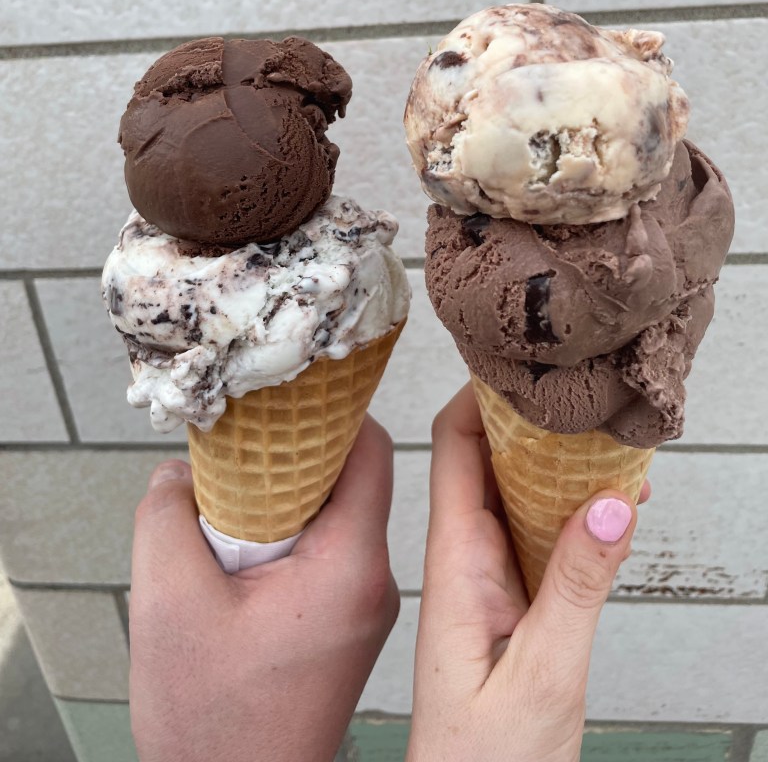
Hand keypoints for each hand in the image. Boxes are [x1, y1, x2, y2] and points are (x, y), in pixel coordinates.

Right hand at [129, 416, 399, 761]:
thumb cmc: (214, 725)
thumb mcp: (168, 603)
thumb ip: (168, 517)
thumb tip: (179, 474)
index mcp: (351, 567)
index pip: (372, 452)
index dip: (333, 412)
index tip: (290, 397)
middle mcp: (373, 583)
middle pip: (350, 481)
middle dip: (292, 460)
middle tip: (240, 454)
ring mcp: (363, 608)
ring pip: (333, 518)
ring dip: (283, 505)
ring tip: (229, 515)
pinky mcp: (344, 626)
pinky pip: (325, 555)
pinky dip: (285, 542)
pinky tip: (240, 557)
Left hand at [407, 384, 648, 761]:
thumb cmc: (486, 761)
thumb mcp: (544, 672)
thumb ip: (577, 587)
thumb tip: (610, 501)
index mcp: (455, 562)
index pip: (454, 447)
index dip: (480, 395)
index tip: (523, 359)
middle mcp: (467, 560)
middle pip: (489, 459)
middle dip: (532, 421)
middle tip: (584, 393)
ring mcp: (490, 581)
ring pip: (521, 497)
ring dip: (560, 467)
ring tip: (612, 442)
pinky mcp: (514, 604)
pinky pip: (542, 538)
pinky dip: (575, 514)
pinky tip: (613, 506)